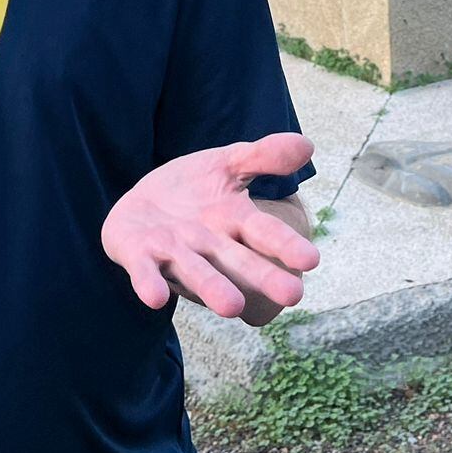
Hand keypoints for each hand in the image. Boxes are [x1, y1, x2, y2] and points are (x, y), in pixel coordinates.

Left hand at [102, 133, 318, 326]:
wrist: (143, 203)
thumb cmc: (193, 188)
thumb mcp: (226, 162)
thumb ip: (263, 156)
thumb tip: (307, 145)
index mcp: (234, 221)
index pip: (265, 232)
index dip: (286, 245)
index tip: (311, 260)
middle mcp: (209, 244)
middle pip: (239, 261)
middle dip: (263, 277)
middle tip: (293, 295)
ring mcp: (175, 253)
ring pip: (197, 272)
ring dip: (213, 288)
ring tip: (232, 307)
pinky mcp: (140, 257)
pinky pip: (146, 273)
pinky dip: (150, 284)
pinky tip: (156, 298)